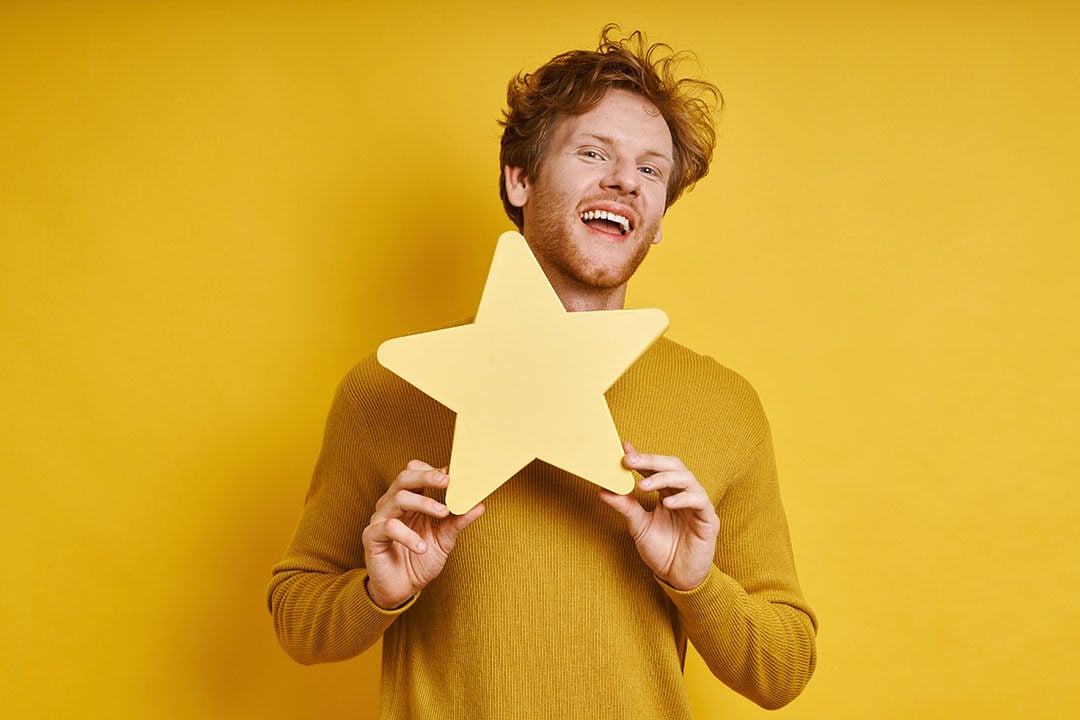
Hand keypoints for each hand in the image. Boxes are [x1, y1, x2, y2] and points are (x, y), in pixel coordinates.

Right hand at [362, 460, 484, 608]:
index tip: (453, 474)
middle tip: (447, 481)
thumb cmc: (420, 561)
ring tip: (443, 513)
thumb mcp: (444, 540)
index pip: (416, 473)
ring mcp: (380, 519)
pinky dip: (408, 535)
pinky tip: (422, 547)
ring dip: (423, 503)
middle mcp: (393, 505)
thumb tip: (479, 505)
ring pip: (399, 499)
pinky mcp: (372, 536)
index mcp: (410, 501)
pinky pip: (389, 527)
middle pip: (404, 478)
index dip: (433, 471)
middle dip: (426, 477)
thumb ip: (457, 522)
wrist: (402, 590)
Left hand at [598, 442, 719, 590]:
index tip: (624, 450)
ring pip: (687, 478)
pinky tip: (668, 503)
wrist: (677, 577)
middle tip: (630, 460)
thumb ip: (625, 506)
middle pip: (673, 466)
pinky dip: (684, 498)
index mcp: (667, 492)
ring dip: (664, 478)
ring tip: (643, 486)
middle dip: (651, 461)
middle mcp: (684, 493)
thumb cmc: (661, 551)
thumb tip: (603, 489)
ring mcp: (698, 504)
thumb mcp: (638, 526)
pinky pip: (699, 501)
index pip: (656, 468)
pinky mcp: (709, 519)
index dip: (642, 458)